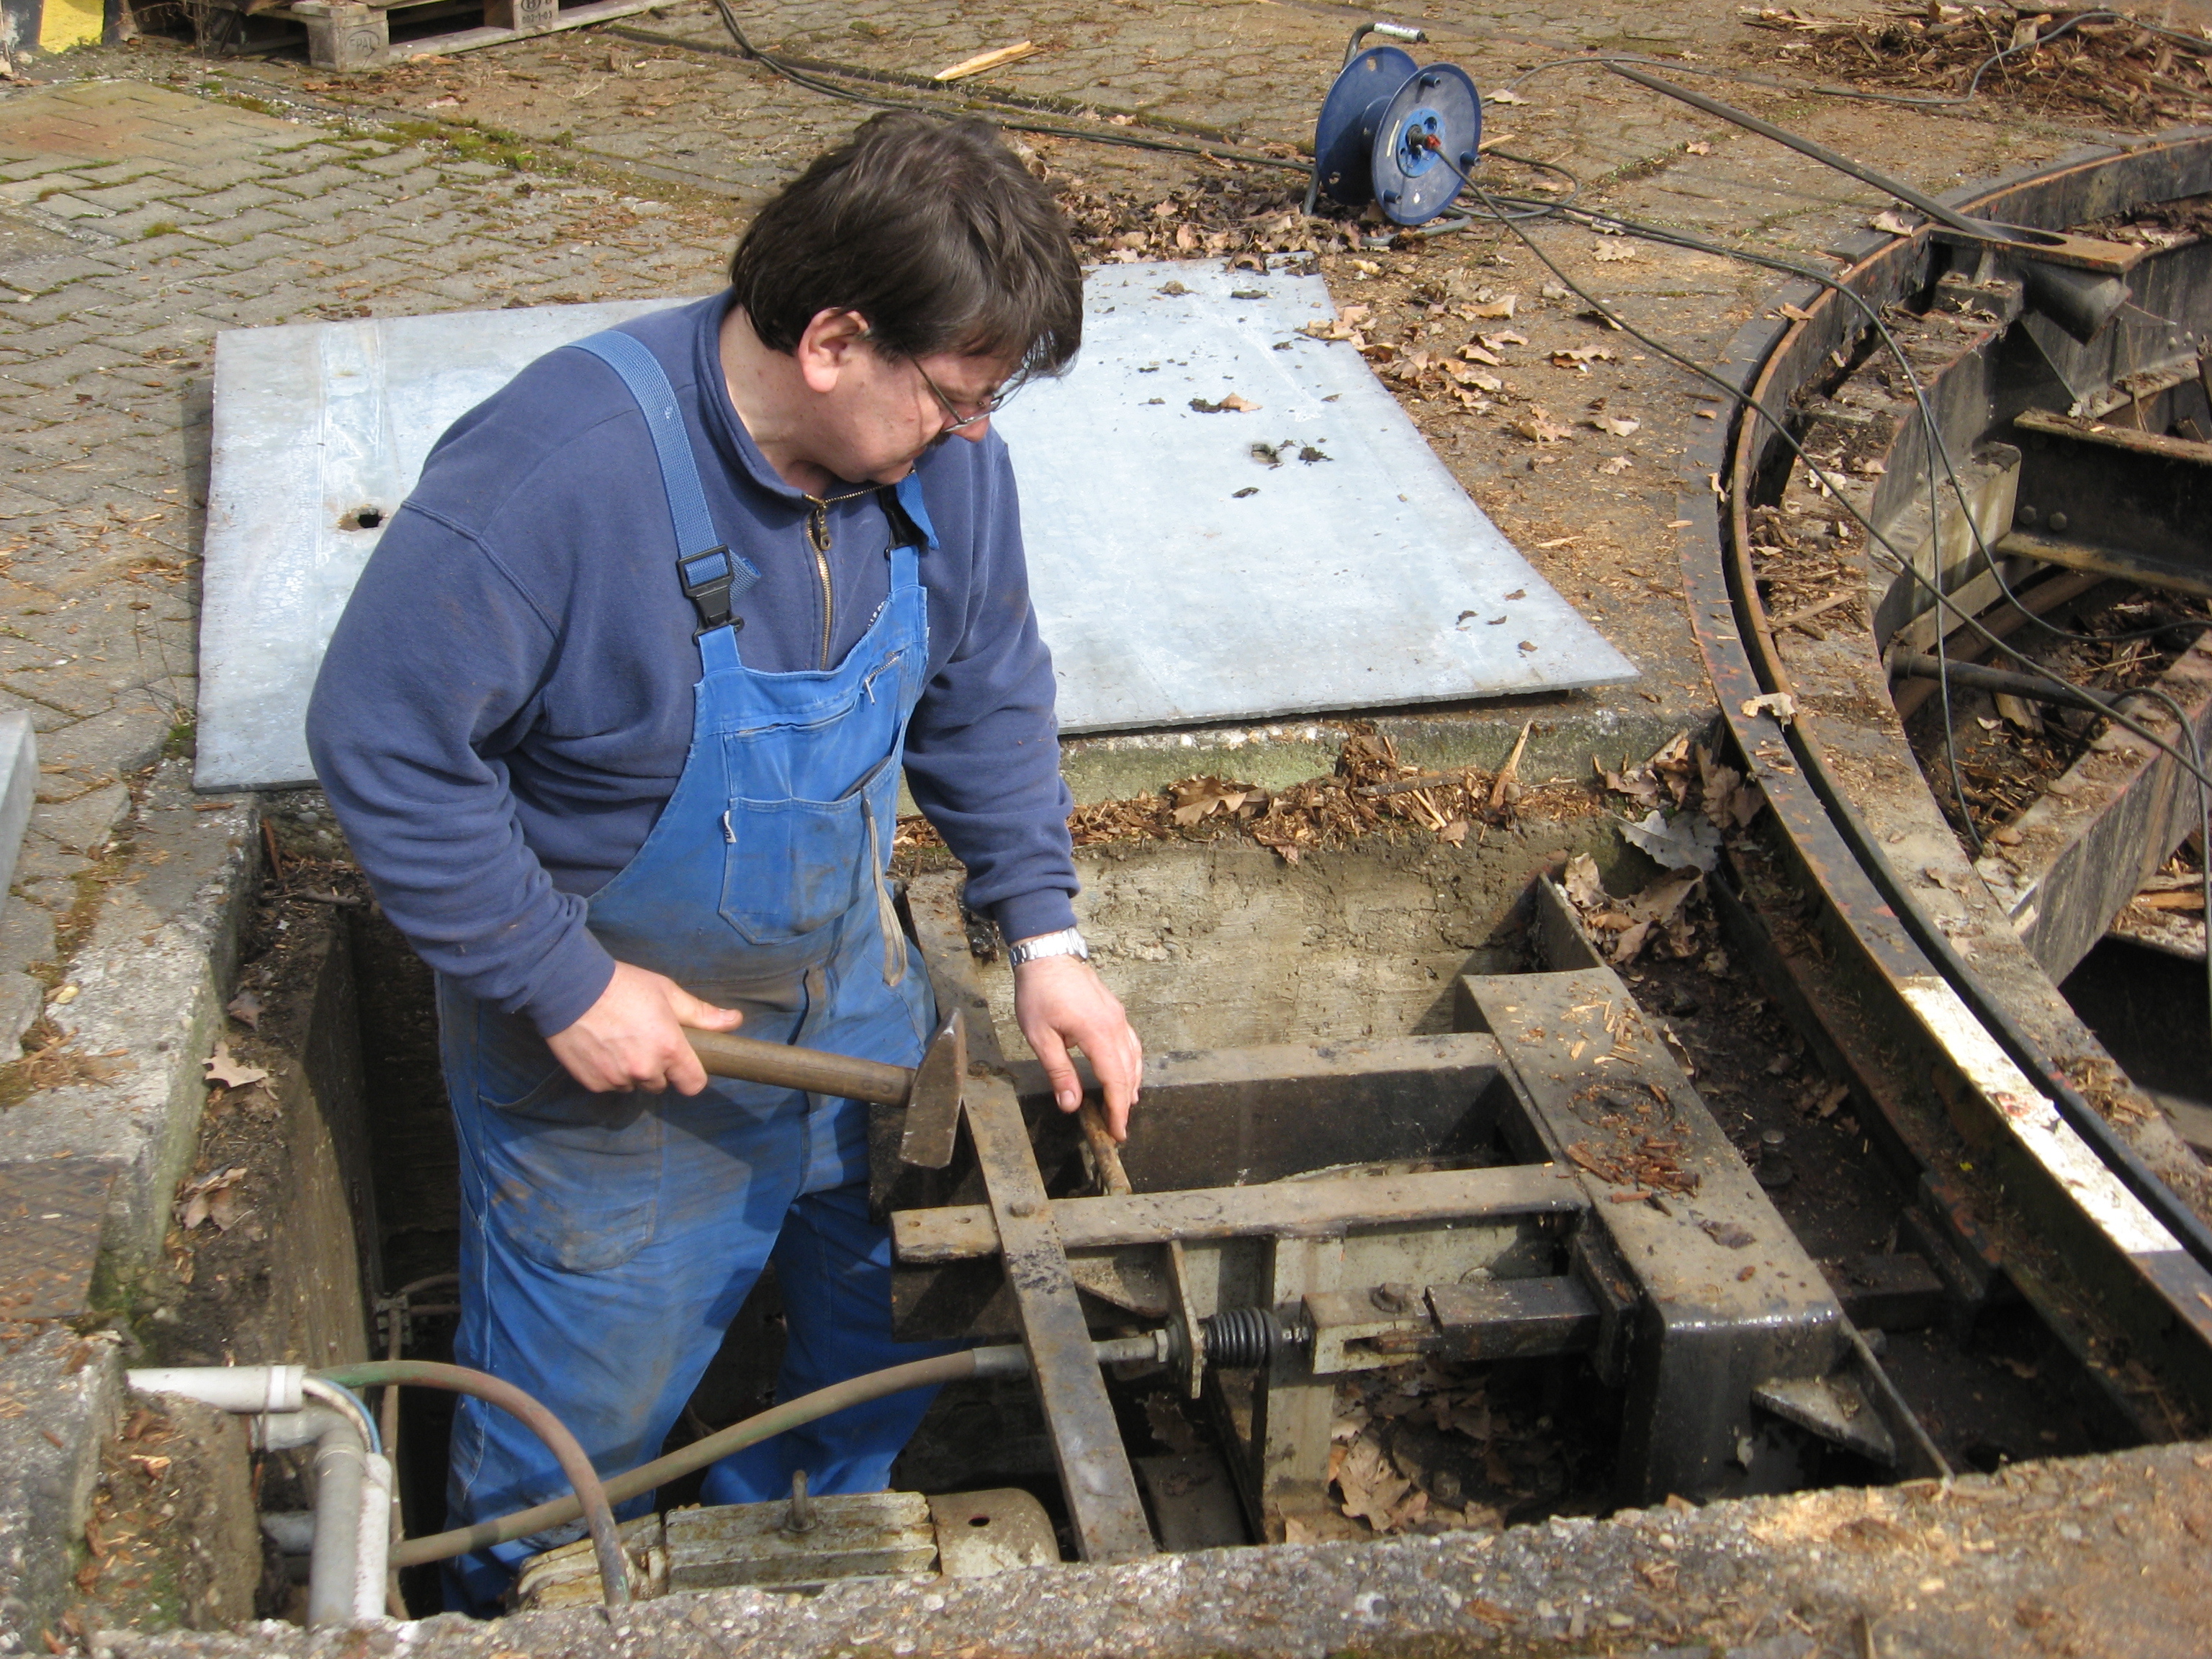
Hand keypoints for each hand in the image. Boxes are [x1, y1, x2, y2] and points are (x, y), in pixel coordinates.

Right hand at [546, 961, 742, 1094]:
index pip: (694, 1085)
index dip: (690, 1075)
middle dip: (657, 1068)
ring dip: (631, 1071)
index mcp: (669, 1049)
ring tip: (619, 1040)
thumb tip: (735, 1021)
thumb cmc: (623, 985)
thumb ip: (701, 1014)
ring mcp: (617, 1079)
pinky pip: (609, 1085)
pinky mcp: (592, 1083)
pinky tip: (601, 1047)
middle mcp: (645, 1070)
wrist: (570, 987)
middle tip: (644, 1040)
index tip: (683, 1063)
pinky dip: (608, 1072)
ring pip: (634, 1085)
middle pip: (661, 1084)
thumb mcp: (667, 993)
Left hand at [1012, 952, 1142, 1138]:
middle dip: (1125, 1103)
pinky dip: (1132, 1063)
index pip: (1115, 1080)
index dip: (1117, 1109)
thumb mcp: (1040, 1036)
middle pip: (1129, 1072)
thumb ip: (1059, 1071)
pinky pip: (1131, 1042)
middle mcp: (1114, 1026)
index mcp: (1097, 1033)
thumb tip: (1071, 1105)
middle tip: (1119, 1127)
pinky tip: (1126, 1071)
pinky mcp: (1114, 1011)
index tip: (1117, 1132)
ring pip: (1134, 1056)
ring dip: (1132, 1083)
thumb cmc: (1039, 993)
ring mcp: (1117, 1016)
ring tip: (1126, 1105)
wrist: (1047, 954)